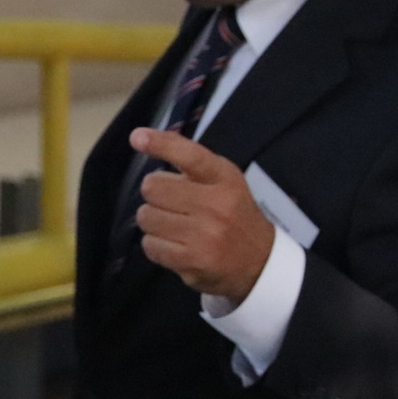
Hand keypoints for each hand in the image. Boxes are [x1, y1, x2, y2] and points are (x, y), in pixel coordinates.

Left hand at [129, 128, 277, 303]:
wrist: (259, 261)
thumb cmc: (233, 214)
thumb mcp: (223, 181)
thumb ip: (191, 164)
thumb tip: (141, 140)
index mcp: (224, 178)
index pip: (190, 155)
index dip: (161, 144)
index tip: (137, 137)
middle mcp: (215, 204)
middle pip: (153, 188)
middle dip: (154, 194)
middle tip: (169, 202)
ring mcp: (203, 235)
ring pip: (146, 217)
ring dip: (153, 220)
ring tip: (173, 225)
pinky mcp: (191, 261)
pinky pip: (149, 245)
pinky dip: (155, 244)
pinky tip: (173, 244)